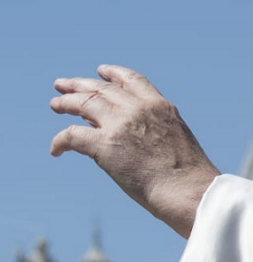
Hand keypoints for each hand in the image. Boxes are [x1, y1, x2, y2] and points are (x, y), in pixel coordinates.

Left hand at [50, 65, 219, 238]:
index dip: (113, 73)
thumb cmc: (188, 176)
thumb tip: (131, 135)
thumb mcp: (176, 138)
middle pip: (101, 88)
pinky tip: (55, 150)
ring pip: (83, 103)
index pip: (132, 80)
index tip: (100, 71)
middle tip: (63, 86)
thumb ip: (155, 129)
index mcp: (160, 106)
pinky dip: (59, 141)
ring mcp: (121, 124)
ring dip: (66, 103)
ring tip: (55, 105)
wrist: (188, 190)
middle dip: (79, 84)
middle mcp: (139, 108)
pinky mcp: (104, 145)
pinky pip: (71, 135)